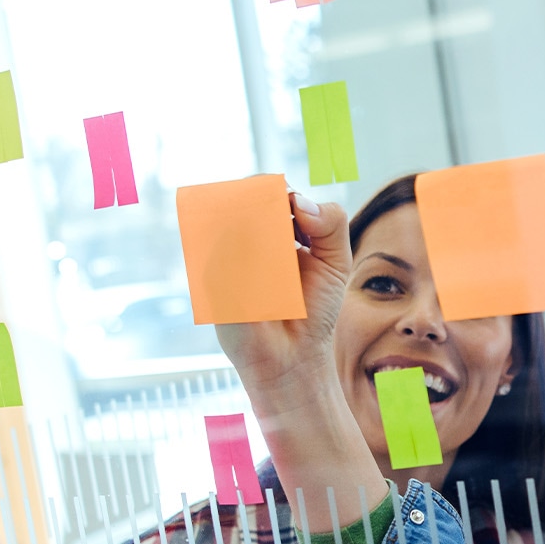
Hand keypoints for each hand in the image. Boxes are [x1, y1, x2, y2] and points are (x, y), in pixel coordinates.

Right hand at [215, 193, 349, 420]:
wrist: (294, 356)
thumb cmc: (314, 308)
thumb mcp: (335, 260)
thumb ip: (330, 222)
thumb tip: (298, 201)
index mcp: (270, 227)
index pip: (265, 188)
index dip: (281, 193)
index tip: (303, 220)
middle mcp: (240, 236)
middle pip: (242, 195)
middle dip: (269, 208)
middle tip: (292, 239)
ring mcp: (221, 255)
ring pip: (230, 220)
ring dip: (263, 237)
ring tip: (280, 267)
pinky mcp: (208, 278)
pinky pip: (225, 255)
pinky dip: (250, 264)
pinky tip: (265, 284)